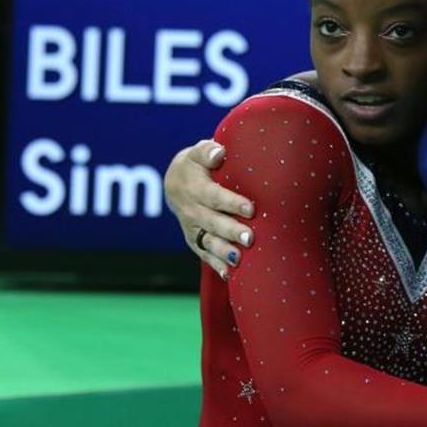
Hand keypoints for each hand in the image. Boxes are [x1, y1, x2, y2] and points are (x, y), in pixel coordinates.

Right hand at [165, 139, 255, 276]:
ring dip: (223, 251)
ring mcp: (192, 227)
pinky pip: (204, 254)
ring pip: (207, 241)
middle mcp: (191, 210)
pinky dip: (216, 264)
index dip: (231, 203)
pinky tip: (229, 275)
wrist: (175, 181)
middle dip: (231, 231)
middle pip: (212, 222)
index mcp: (194, 187)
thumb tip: (218, 153)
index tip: (251, 208)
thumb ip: (208, 151)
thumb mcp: (198, 152)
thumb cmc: (197, 163)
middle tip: (250, 238)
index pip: (214, 196)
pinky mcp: (194, 239)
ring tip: (240, 259)